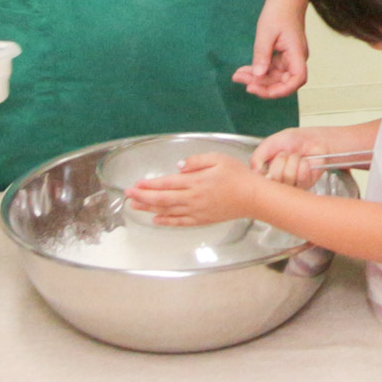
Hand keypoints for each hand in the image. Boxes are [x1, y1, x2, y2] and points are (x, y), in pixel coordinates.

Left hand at [128, 152, 263, 226]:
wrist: (254, 198)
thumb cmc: (238, 176)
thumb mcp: (219, 159)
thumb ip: (197, 161)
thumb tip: (178, 167)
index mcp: (196, 181)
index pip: (166, 183)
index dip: (149, 185)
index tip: (136, 184)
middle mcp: (192, 198)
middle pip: (162, 199)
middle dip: (142, 197)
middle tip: (127, 196)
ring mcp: (196, 211)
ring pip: (168, 211)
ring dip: (149, 209)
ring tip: (134, 207)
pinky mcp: (202, 220)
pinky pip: (180, 222)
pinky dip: (166, 221)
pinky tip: (156, 220)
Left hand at [240, 0, 309, 98]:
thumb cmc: (279, 11)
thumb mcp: (266, 32)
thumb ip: (262, 55)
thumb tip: (257, 76)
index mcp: (297, 53)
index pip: (297, 79)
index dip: (282, 90)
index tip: (261, 89)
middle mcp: (296, 59)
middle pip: (282, 82)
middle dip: (261, 85)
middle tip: (239, 80)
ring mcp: (289, 59)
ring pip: (274, 77)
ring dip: (257, 79)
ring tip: (237, 76)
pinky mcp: (282, 57)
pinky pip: (271, 69)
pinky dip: (258, 71)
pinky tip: (243, 71)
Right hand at [250, 127, 332, 187]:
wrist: (312, 140)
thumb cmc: (292, 141)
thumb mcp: (269, 143)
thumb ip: (257, 157)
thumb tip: (254, 172)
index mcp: (265, 172)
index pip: (258, 180)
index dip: (265, 168)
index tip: (271, 157)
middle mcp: (276, 181)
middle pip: (273, 177)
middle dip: (280, 160)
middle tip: (285, 154)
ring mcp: (289, 185)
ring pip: (287, 176)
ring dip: (293, 161)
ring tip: (295, 157)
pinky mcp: (304, 186)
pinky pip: (301, 177)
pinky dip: (303, 165)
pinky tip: (304, 162)